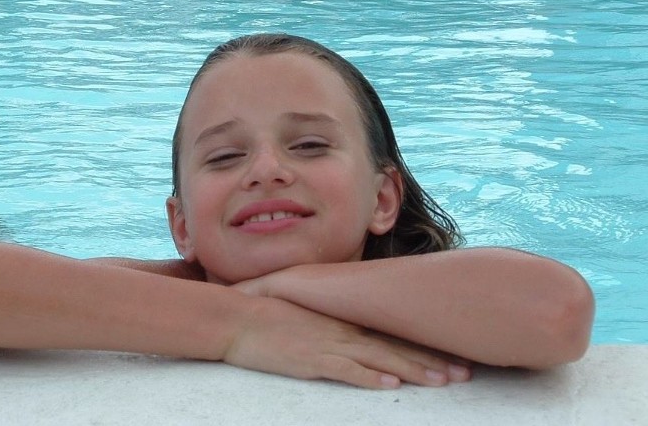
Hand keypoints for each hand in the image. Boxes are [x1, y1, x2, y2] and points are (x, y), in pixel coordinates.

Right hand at [224, 296, 469, 388]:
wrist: (238, 316)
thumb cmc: (268, 317)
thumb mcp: (307, 318)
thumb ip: (331, 327)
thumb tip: (353, 339)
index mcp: (344, 322)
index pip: (391, 335)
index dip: (424, 347)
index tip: (452, 356)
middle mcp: (343, 332)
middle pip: (395, 348)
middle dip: (432, 361)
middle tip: (465, 373)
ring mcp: (328, 345)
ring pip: (380, 359)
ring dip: (413, 370)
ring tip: (444, 381)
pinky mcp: (310, 360)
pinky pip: (345, 370)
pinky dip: (369, 378)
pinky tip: (391, 386)